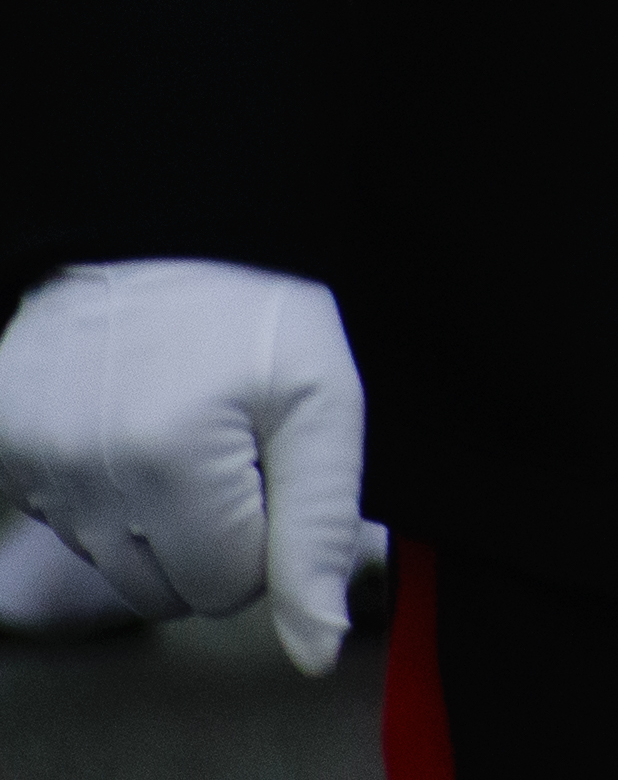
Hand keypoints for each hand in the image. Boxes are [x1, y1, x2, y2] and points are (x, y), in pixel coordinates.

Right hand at [0, 261, 377, 676]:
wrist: (157, 230)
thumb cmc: (251, 314)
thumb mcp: (323, 399)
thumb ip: (319, 529)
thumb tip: (314, 649)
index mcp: (174, 463)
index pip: (234, 587)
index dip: (267, 529)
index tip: (269, 460)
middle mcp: (88, 478)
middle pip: (171, 590)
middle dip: (214, 535)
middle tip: (230, 446)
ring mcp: (35, 468)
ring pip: (117, 568)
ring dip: (158, 522)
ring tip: (181, 434)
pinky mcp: (5, 451)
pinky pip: (67, 525)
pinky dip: (104, 496)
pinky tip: (126, 432)